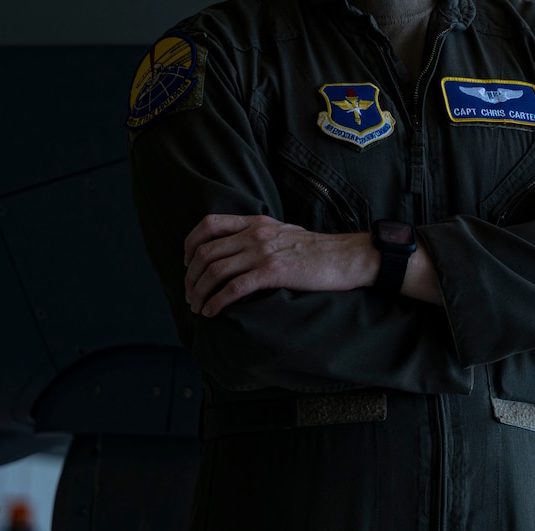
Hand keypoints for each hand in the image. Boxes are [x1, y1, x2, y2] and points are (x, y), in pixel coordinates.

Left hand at [183, 214, 374, 317]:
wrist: (347, 256)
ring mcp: (264, 252)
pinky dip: (217, 302)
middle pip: (206, 252)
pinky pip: (233, 288)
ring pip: (215, 272)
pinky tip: (213, 312)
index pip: (210, 224)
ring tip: (198, 307)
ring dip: (199, 293)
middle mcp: (256, 233)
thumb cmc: (318, 250)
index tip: (188, 264)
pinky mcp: (273, 272)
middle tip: (190, 295)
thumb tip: (238, 250)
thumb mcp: (284, 232)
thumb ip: (260, 235)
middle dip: (191, 277)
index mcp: (257, 222)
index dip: (190, 244)